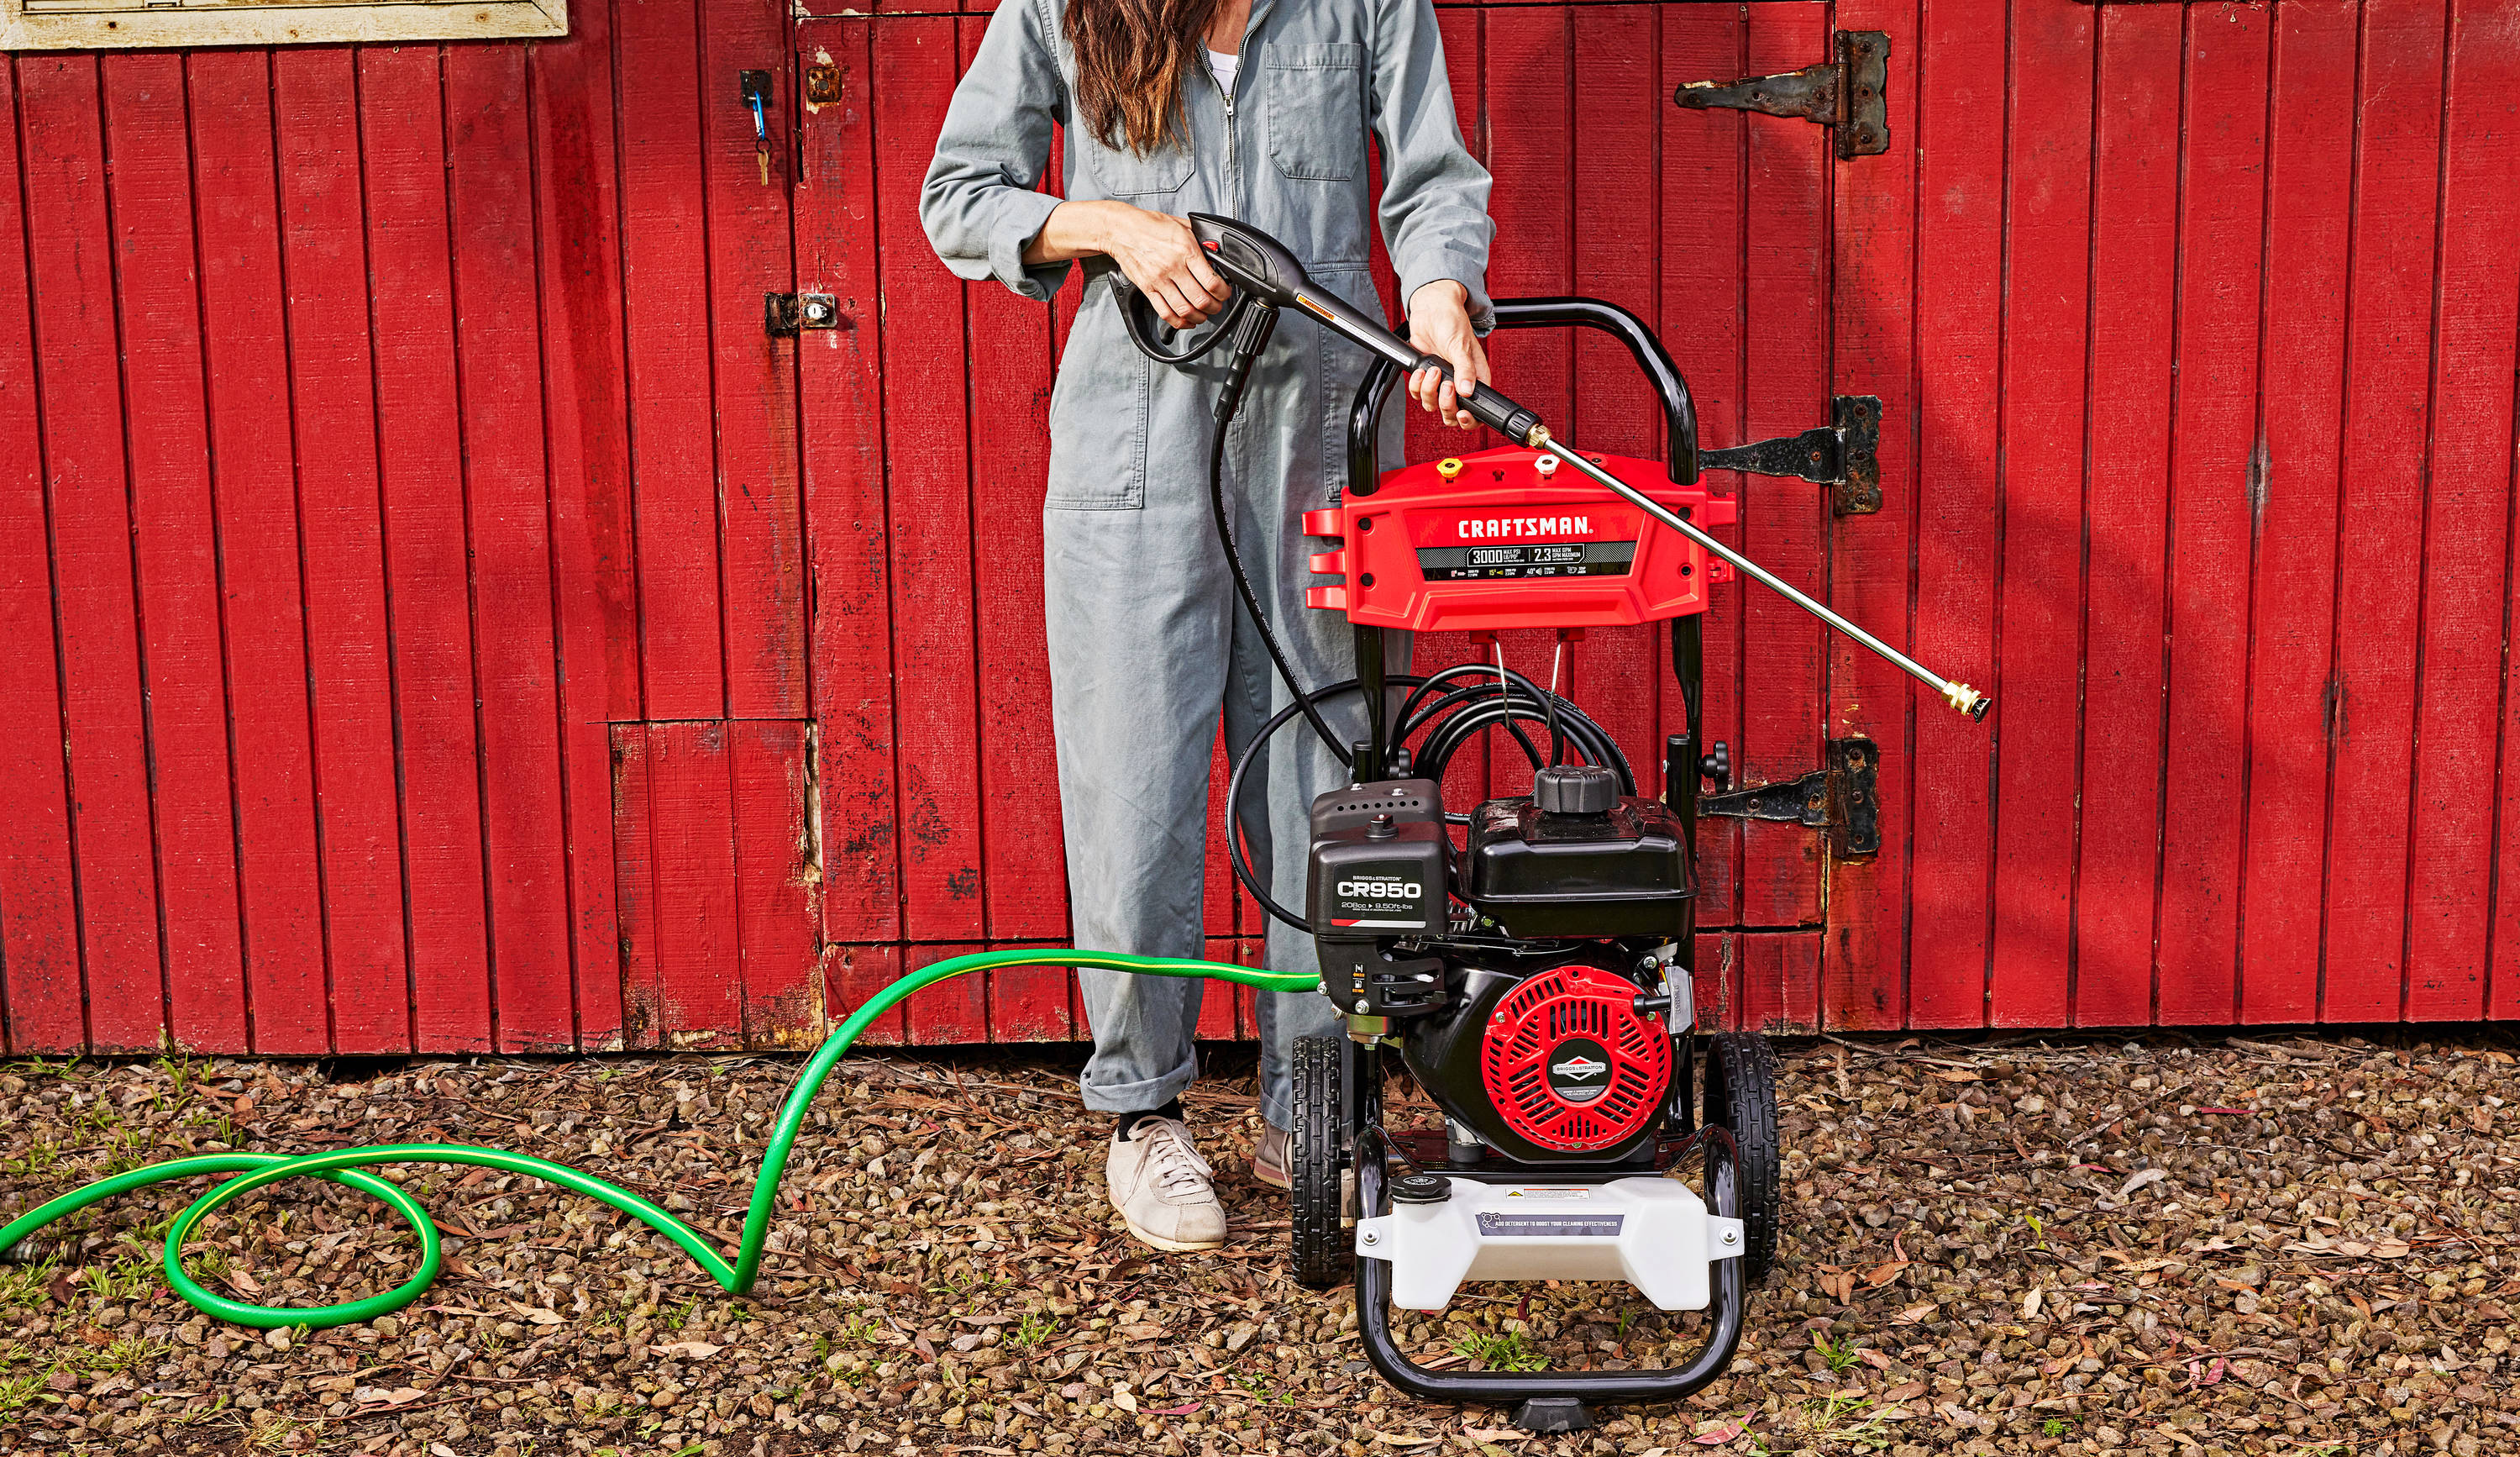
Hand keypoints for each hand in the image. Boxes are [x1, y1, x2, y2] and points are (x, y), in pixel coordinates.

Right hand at [1093, 201, 1234, 328]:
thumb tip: (1215, 252)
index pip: (1211, 281)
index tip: (1224, 293)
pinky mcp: (1147, 289)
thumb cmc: (1151, 225)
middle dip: (1214, 307)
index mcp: (1186, 250)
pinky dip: (1179, 322)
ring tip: (1204, 314)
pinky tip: (1186, 320)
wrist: (1122, 230)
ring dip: (1199, 317)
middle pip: (1200, 300)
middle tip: (1217, 305)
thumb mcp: (1182, 225)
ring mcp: (1159, 280)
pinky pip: (1165, 313)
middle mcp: (1173, 267)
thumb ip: (1200, 239)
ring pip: (1184, 310)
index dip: (1223, 292)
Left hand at [1406, 280, 1488, 429]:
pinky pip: (1418, 393)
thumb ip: (1465, 369)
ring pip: (1432, 405)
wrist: (1430, 309)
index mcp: (1476, 379)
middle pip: (1451, 413)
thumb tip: (1468, 390)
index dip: (1468, 419)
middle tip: (1445, 385)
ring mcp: (1441, 381)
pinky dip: (1417, 385)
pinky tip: (1422, 369)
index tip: (1461, 412)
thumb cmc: (1452, 321)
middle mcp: (1459, 383)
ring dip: (1429, 391)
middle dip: (1445, 403)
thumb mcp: (1461, 345)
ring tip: (1432, 370)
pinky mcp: (1425, 376)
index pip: (1475, 411)